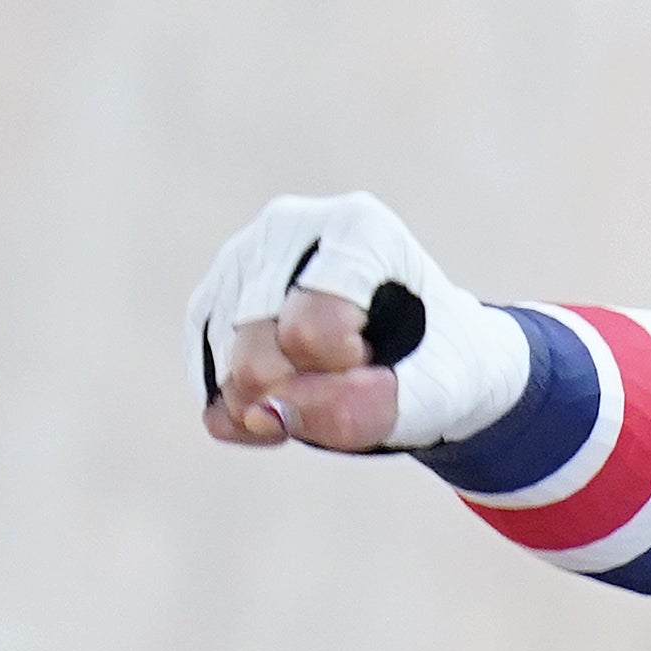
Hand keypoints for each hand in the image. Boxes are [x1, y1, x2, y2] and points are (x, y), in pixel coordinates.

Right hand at [186, 192, 531, 452]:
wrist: (431, 363)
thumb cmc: (441, 366)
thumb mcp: (432, 396)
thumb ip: (362, 408)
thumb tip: (263, 415)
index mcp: (357, 228)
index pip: (310, 331)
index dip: (348, 369)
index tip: (380, 351)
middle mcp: (287, 230)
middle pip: (258, 352)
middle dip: (310, 390)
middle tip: (359, 373)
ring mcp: (239, 264)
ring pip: (228, 375)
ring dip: (284, 408)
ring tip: (333, 385)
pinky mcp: (209, 308)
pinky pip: (211, 395)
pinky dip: (253, 422)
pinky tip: (297, 409)